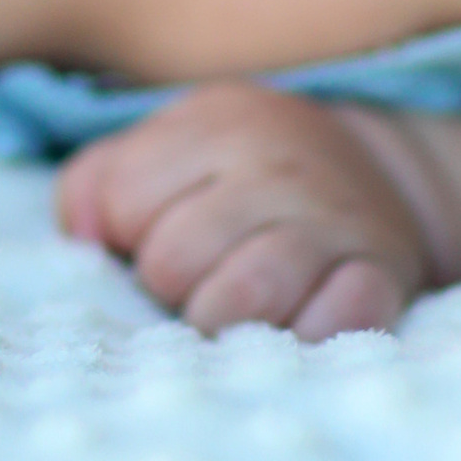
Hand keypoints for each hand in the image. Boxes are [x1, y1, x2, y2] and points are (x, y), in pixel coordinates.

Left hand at [55, 83, 436, 339]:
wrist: (374, 172)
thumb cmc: (237, 175)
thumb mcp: (166, 149)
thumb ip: (96, 183)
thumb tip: (78, 234)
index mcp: (216, 123)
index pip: (122, 202)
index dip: (129, 233)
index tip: (160, 230)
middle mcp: (278, 163)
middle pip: (173, 261)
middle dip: (172, 285)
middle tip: (198, 276)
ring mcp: (336, 219)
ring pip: (243, 298)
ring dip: (223, 321)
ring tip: (232, 310)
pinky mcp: (382, 273)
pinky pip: (327, 325)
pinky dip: (301, 338)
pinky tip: (294, 323)